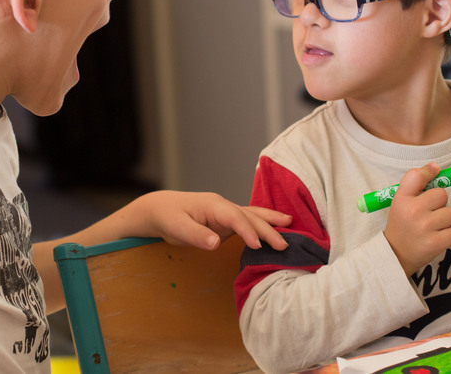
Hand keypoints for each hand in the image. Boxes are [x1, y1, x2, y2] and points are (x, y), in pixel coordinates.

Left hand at [132, 190, 291, 251]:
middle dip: (267, 229)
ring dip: (270, 221)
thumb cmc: (167, 217)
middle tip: (283, 244)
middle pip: (249, 216)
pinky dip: (262, 224)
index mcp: (213, 205)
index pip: (235, 216)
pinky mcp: (226, 222)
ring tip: (290, 224)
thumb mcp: (177, 227)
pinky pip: (247, 222)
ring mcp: (226, 213)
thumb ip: (196, 235)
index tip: (257, 245)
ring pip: (252, 215)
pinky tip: (274, 228)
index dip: (247, 230)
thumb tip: (215, 243)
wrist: (160, 209)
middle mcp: (223, 206)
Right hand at [384, 163, 450, 275]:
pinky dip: (449, 235)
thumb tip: (436, 166)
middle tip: (428, 213)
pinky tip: (437, 237)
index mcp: (401, 199)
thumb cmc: (402, 224)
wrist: (395, 254)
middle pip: (442, 194)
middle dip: (439, 203)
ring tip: (432, 227)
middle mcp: (412, 211)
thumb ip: (416, 186)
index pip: (417, 176)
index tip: (434, 171)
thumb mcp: (401, 202)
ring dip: (446, 220)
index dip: (429, 172)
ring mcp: (424, 227)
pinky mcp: (435, 242)